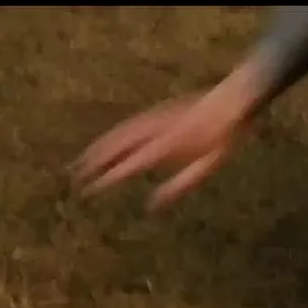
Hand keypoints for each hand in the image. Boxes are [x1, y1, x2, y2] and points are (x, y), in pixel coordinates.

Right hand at [72, 63, 262, 208]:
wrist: (232, 102)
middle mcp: (154, 131)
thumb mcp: (208, 166)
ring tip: (82, 161)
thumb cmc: (225, 138)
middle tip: (74, 177)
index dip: (106, 178)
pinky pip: (127, 124)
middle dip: (93, 163)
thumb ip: (180, 185)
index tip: (89, 190)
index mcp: (165, 147)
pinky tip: (107, 141)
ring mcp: (154, 118)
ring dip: (98, 147)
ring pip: (118, 133)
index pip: (128, 165)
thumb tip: (152, 205)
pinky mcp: (157, 111)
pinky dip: (112, 134)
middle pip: (116, 147)